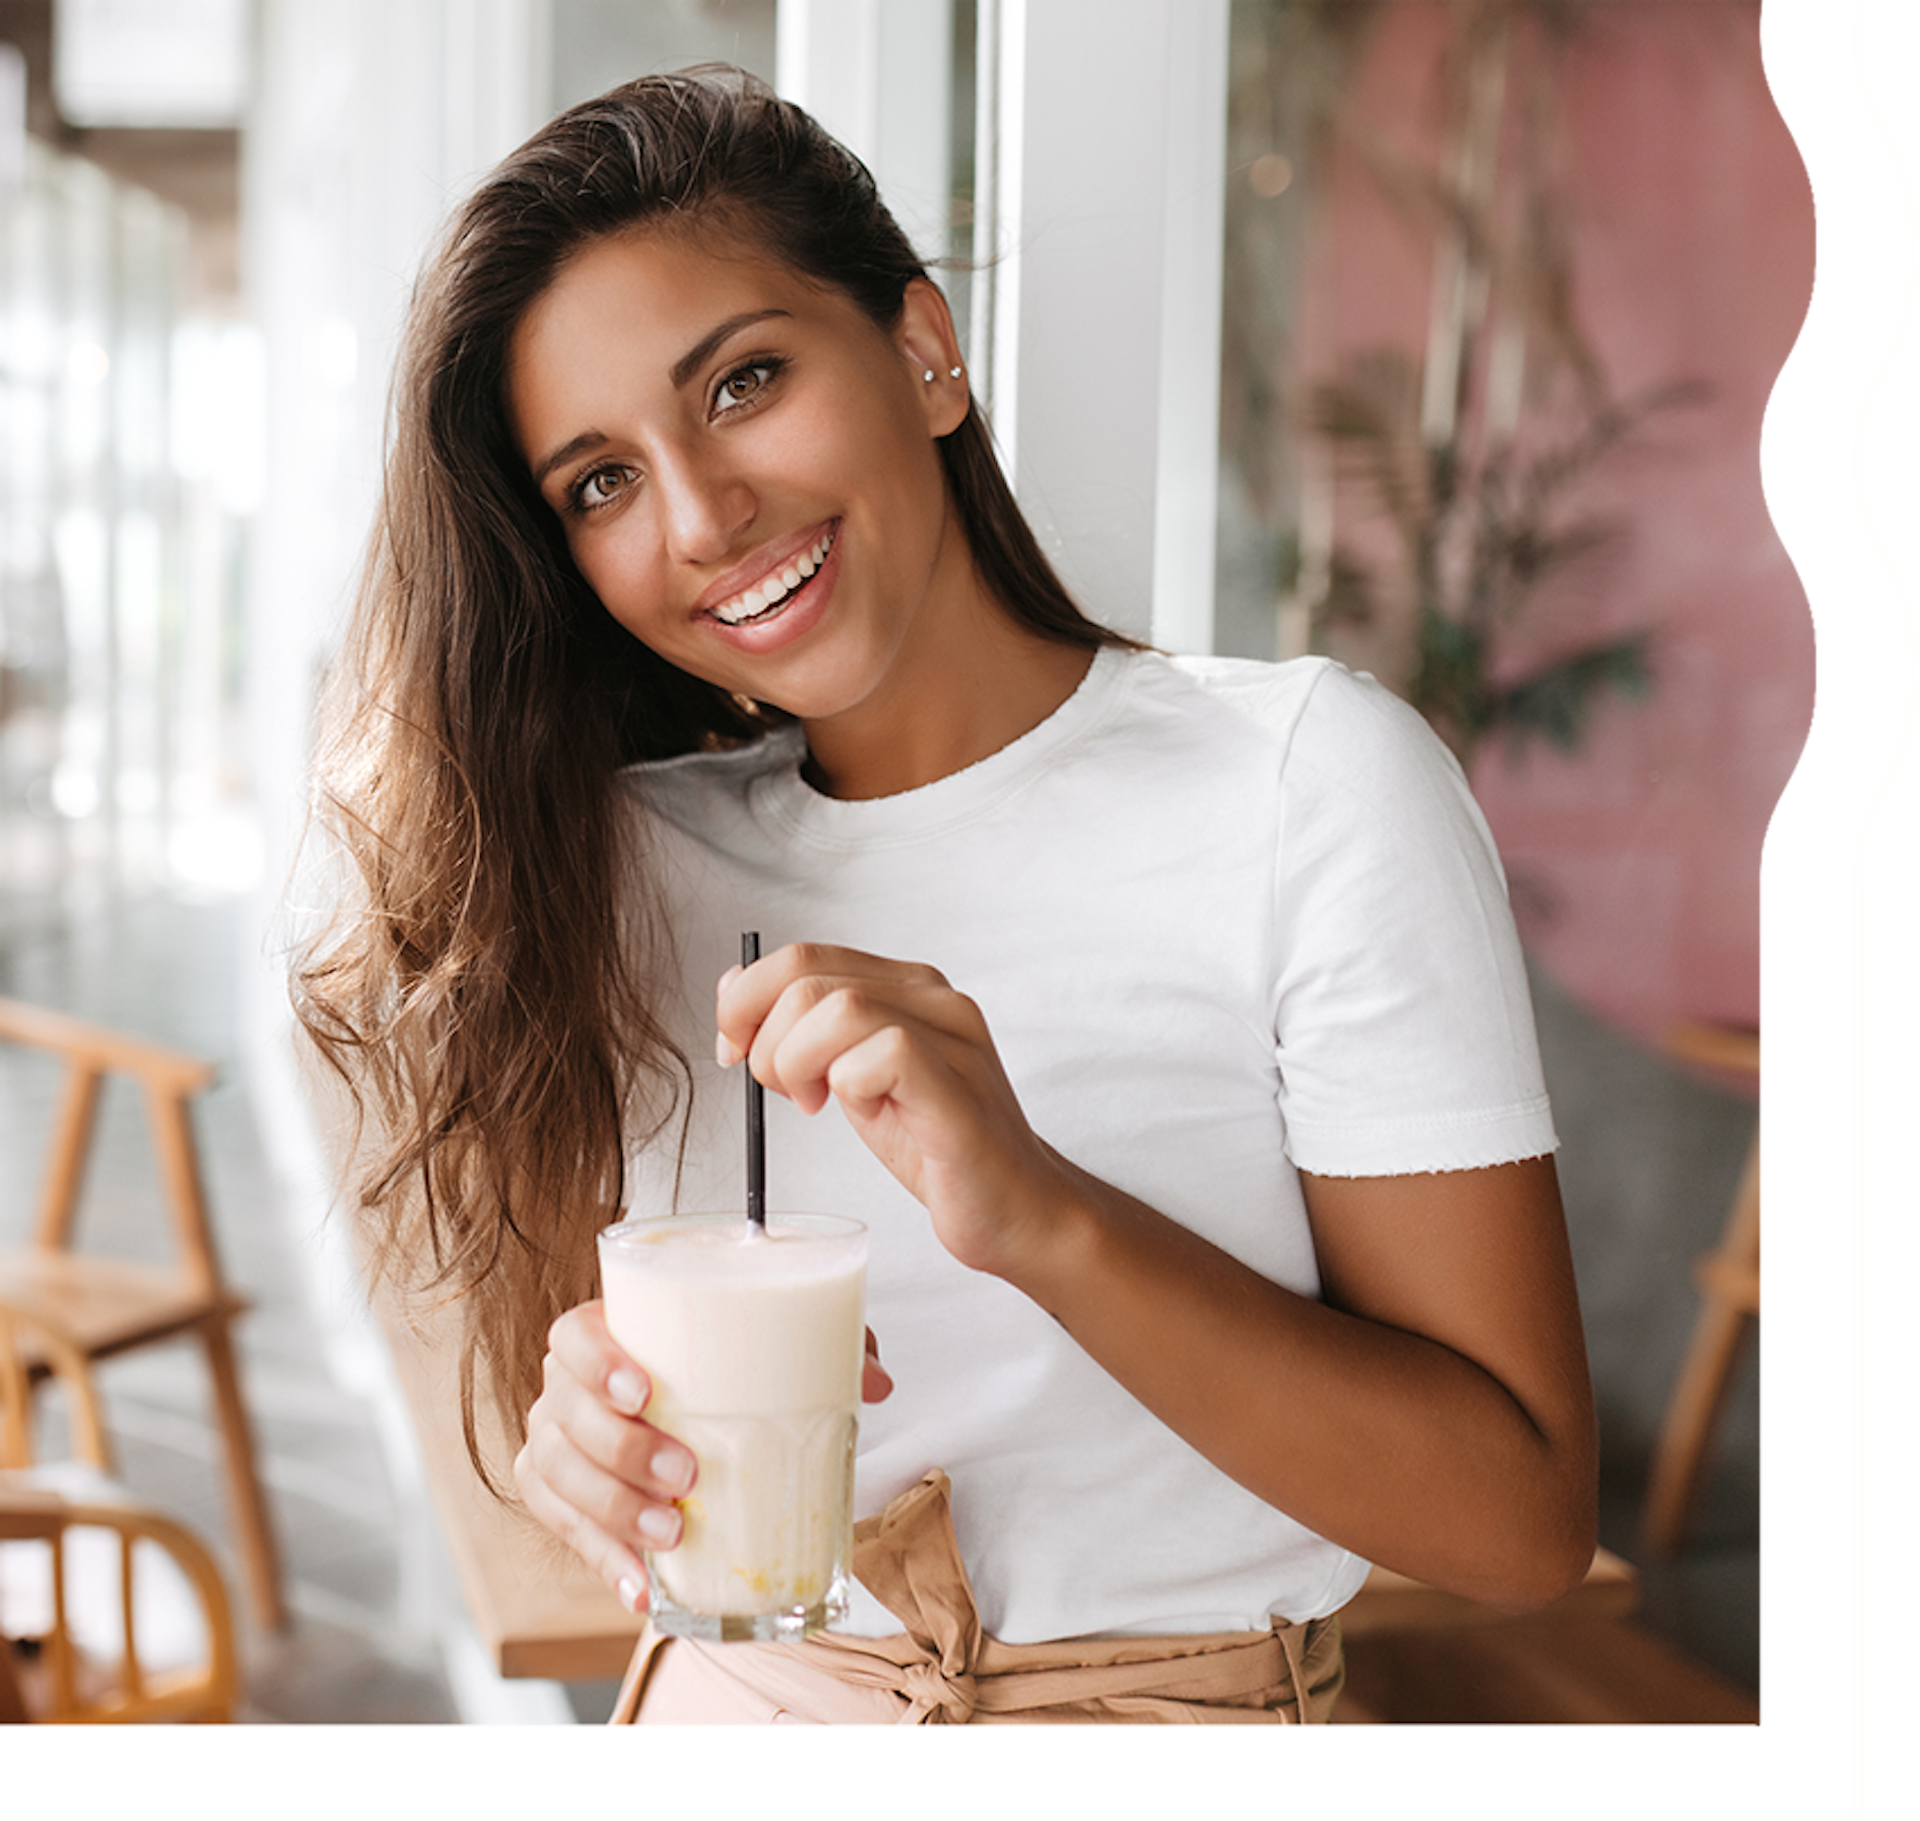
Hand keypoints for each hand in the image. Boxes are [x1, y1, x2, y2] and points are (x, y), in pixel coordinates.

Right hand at [514, 1301, 892, 1608]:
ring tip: (671, 1533)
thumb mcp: (777, 1349)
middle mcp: (569, 1388)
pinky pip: (567, 1533)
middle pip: (565, 1414)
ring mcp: (559, 1445)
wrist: (697, 1416)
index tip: (645, 1391)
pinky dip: (606, 1562)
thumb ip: (827, 1348)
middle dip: (621, 1450)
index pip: (573, 1335)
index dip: (597, 1362)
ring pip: (556, 1475)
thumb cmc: (727, 1372)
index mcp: (609, 1333)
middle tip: (686, 1474)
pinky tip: (644, 1586)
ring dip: (612, 1510)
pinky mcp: (562, 1502)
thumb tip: (875, 1381)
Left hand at [717, 943, 1073, 1281]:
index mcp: (906, 986)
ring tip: (814, 1104)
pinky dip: (848, 1085)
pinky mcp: (957, 1086)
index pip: (803, 956)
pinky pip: (883, 1053)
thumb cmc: (935, 1145)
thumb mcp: (853, 1078)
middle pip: (808, 977)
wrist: (1014, 1207)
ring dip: (799, 1062)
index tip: (736, 1052)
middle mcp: (934, 997)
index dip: (747, 1001)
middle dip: (765, 1040)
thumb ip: (806, 1032)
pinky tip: (862, 1113)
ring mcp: (952, 1037)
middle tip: (782, 1091)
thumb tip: (732, 990)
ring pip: (838, 1008)